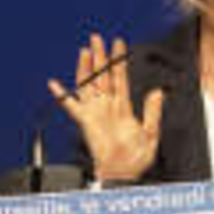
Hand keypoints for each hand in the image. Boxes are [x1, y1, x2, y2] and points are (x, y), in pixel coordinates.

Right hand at [47, 33, 164, 181]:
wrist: (121, 174)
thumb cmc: (134, 158)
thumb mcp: (151, 134)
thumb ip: (153, 113)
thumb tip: (158, 93)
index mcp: (123, 107)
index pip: (120, 78)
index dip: (119, 60)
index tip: (119, 44)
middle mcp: (107, 106)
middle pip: (102, 76)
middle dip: (100, 57)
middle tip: (97, 38)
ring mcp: (95, 113)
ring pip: (89, 85)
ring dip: (86, 68)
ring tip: (85, 51)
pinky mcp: (85, 122)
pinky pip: (72, 107)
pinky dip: (62, 96)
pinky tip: (55, 85)